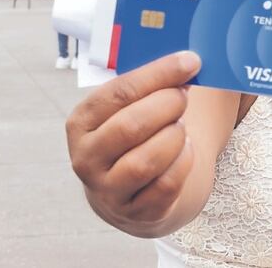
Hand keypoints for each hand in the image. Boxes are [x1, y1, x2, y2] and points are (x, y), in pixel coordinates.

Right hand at [66, 51, 200, 235]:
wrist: (129, 188)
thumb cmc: (134, 133)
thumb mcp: (129, 106)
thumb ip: (150, 81)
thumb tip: (190, 59)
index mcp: (81, 122)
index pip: (119, 92)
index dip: (159, 74)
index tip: (191, 61)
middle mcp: (86, 158)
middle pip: (131, 126)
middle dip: (168, 106)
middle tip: (184, 96)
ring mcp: (108, 189)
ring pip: (147, 160)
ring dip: (175, 137)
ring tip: (181, 127)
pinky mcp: (135, 212)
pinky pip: (166, 185)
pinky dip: (183, 163)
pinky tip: (185, 150)